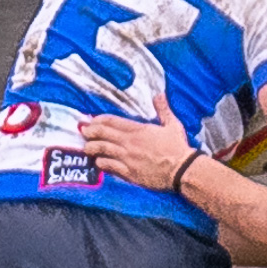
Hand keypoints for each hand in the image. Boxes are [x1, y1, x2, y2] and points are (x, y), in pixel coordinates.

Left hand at [81, 94, 196, 189]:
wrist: (182, 170)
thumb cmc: (178, 147)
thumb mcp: (172, 124)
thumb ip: (163, 109)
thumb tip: (159, 94)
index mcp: (138, 129)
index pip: (111, 121)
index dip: (98, 120)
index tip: (92, 120)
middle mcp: (129, 142)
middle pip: (102, 134)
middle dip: (90, 132)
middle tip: (84, 132)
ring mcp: (127, 158)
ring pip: (102, 150)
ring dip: (91, 148)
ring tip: (86, 148)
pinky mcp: (129, 173)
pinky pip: (109, 167)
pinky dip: (101, 163)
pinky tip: (98, 162)